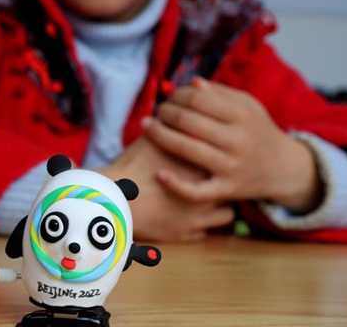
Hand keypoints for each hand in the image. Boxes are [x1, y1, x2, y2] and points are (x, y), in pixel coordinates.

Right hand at [93, 135, 233, 241]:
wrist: (115, 198)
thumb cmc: (132, 166)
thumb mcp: (151, 139)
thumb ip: (170, 126)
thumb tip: (177, 113)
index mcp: (202, 166)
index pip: (225, 157)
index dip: (221, 153)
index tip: (214, 150)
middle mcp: (208, 193)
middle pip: (231, 185)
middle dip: (226, 180)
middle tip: (217, 171)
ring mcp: (198, 217)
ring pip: (227, 213)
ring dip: (219, 205)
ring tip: (209, 197)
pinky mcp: (185, 234)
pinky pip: (205, 231)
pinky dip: (201, 223)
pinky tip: (191, 214)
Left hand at [144, 77, 321, 213]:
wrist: (284, 168)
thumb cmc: (257, 131)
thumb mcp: (248, 106)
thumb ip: (221, 93)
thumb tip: (192, 83)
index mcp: (242, 116)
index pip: (198, 99)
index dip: (177, 95)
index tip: (171, 97)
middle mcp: (237, 140)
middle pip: (188, 121)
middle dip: (165, 113)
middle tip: (157, 112)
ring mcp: (231, 167)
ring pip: (187, 149)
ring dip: (160, 136)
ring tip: (147, 128)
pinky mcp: (226, 190)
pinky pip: (197, 191)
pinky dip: (176, 184)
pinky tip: (160, 173)